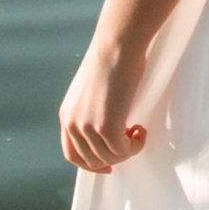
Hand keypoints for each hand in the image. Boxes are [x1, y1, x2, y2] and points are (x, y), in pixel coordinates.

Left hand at [60, 37, 148, 172]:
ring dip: (127, 150)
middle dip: (115, 157)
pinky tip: (141, 130)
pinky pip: (123, 151)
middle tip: (132, 141)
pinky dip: (135, 146)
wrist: (117, 45)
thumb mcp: (93, 90)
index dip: (91, 164)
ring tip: (138, 132)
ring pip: (110, 158)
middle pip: (92, 160)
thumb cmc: (112, 60)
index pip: (72, 154)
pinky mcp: (106, 127)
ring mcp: (88, 127)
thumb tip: (110, 127)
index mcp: (67, 115)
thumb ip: (93, 111)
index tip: (109, 165)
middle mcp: (72, 124)